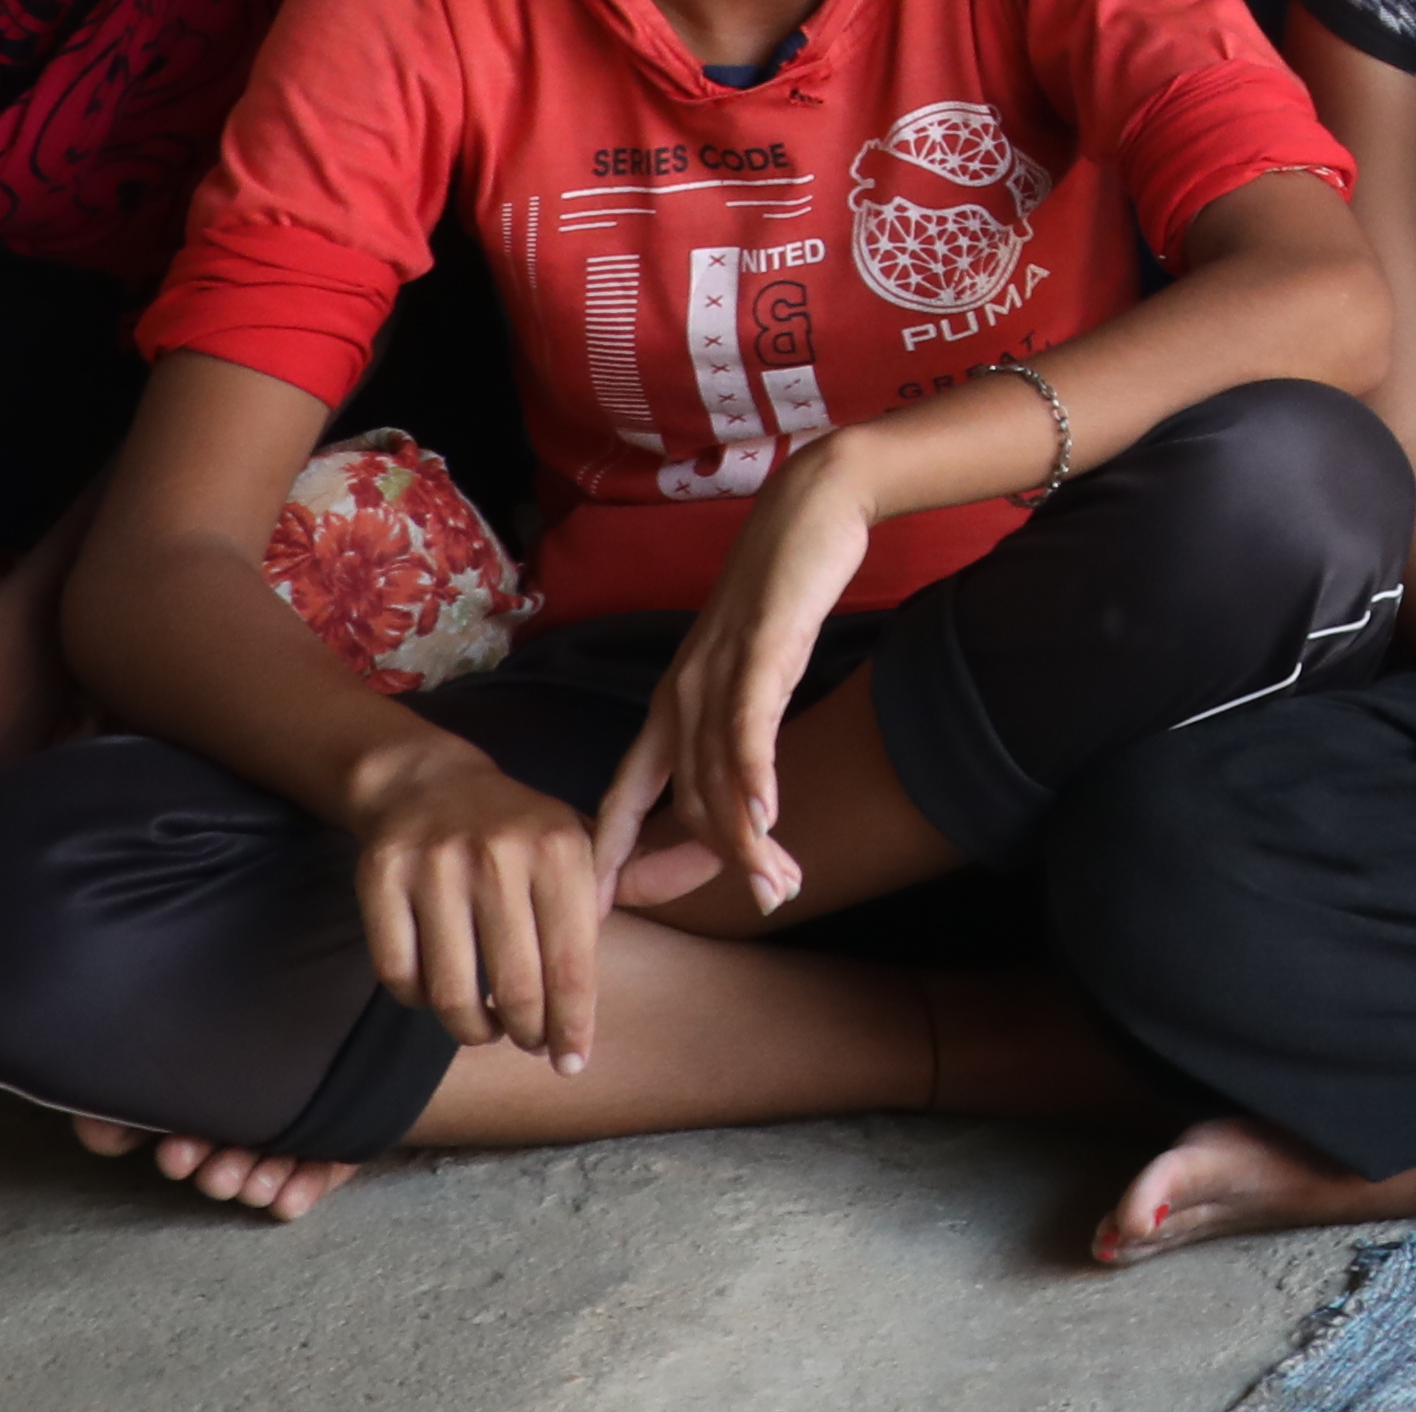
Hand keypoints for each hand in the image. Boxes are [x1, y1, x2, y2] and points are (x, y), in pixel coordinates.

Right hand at [349, 724, 610, 1066]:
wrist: (428, 782)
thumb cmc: (514, 829)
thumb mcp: (573, 841)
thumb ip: (597, 904)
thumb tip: (589, 999)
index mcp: (558, 850)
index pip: (572, 963)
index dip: (573, 1024)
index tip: (571, 1063)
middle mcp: (498, 857)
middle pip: (515, 987)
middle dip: (527, 1033)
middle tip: (530, 1043)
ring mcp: (434, 868)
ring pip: (452, 992)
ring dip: (473, 1029)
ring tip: (485, 1029)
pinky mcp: (381, 880)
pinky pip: (400, 976)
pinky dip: (420, 1003)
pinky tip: (438, 996)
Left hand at [588, 438, 873, 925]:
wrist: (809, 506)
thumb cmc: (782, 590)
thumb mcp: (751, 668)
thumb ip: (738, 724)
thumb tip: (744, 788)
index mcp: (671, 701)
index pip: (626, 793)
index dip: (614, 852)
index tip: (606, 908)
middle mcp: (682, 693)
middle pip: (685, 798)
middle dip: (716, 859)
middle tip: (767, 899)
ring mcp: (719, 670)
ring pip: (719, 773)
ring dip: (747, 837)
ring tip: (776, 883)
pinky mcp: (762, 647)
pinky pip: (750, 724)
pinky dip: (756, 775)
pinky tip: (769, 816)